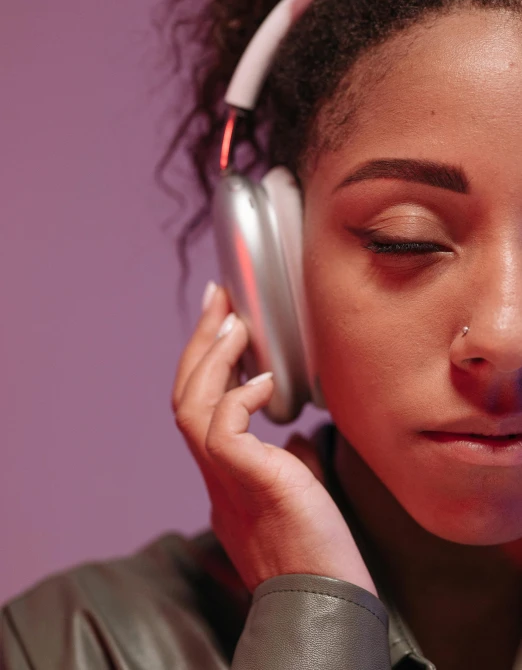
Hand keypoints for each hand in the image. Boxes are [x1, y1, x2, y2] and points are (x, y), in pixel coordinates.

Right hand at [172, 282, 376, 595]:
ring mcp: (225, 478)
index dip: (206, 364)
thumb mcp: (296, 492)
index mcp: (224, 474)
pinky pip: (222, 428)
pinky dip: (240, 396)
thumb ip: (288, 460)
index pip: (199, 408)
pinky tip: (267, 381)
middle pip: (185, 396)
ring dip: (212, 358)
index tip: (224, 326)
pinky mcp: (247, 481)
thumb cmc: (318, 550)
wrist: (324, 602)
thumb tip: (294, 431)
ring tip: (235, 324)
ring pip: (191, 406)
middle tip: (219, 300)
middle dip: (199, 344)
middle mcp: (214, 474)